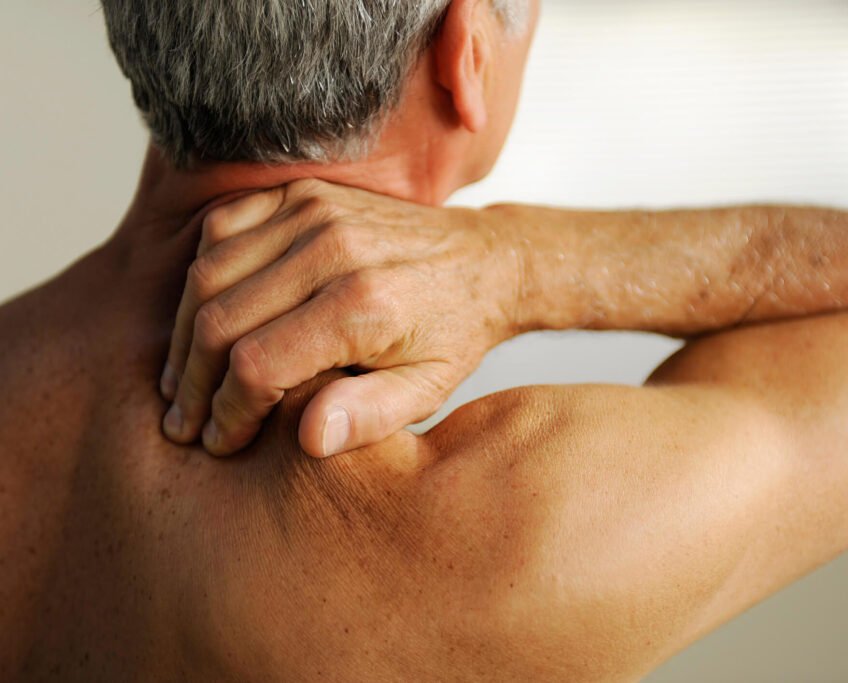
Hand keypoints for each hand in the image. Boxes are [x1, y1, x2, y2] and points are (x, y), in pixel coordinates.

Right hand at [160, 179, 520, 457]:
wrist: (482, 260)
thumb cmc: (450, 332)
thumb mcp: (428, 389)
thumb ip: (371, 415)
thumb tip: (309, 439)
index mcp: (365, 305)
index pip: (258, 365)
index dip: (227, 412)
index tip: (220, 440)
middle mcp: (335, 250)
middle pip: (219, 320)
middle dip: (193, 383)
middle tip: (184, 422)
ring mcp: (316, 212)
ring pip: (208, 274)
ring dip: (184, 333)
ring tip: (183, 381)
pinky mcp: (304, 193)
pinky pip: (221, 228)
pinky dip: (200, 274)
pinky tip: (202, 317)